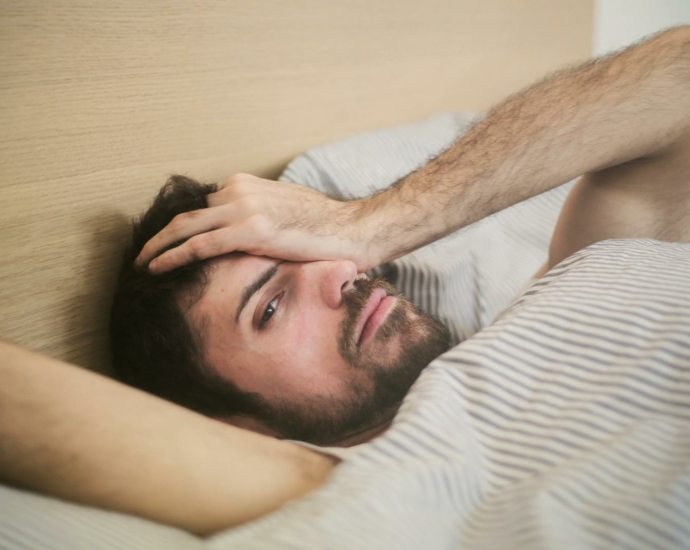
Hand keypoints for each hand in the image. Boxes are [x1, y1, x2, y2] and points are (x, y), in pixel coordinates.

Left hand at [136, 173, 380, 272]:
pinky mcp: (251, 231)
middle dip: (160, 234)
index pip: (202, 205)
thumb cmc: (325, 227)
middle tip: (142, 253)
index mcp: (247, 185)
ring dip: (158, 246)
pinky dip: (173, 256)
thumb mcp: (284, 212)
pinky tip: (156, 268)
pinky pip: (200, 244)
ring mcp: (245, 208)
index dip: (180, 226)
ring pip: (185, 226)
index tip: (165, 242)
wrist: (354, 229)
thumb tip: (242, 236)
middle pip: (187, 212)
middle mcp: (240, 191)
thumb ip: (257, 216)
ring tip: (142, 263)